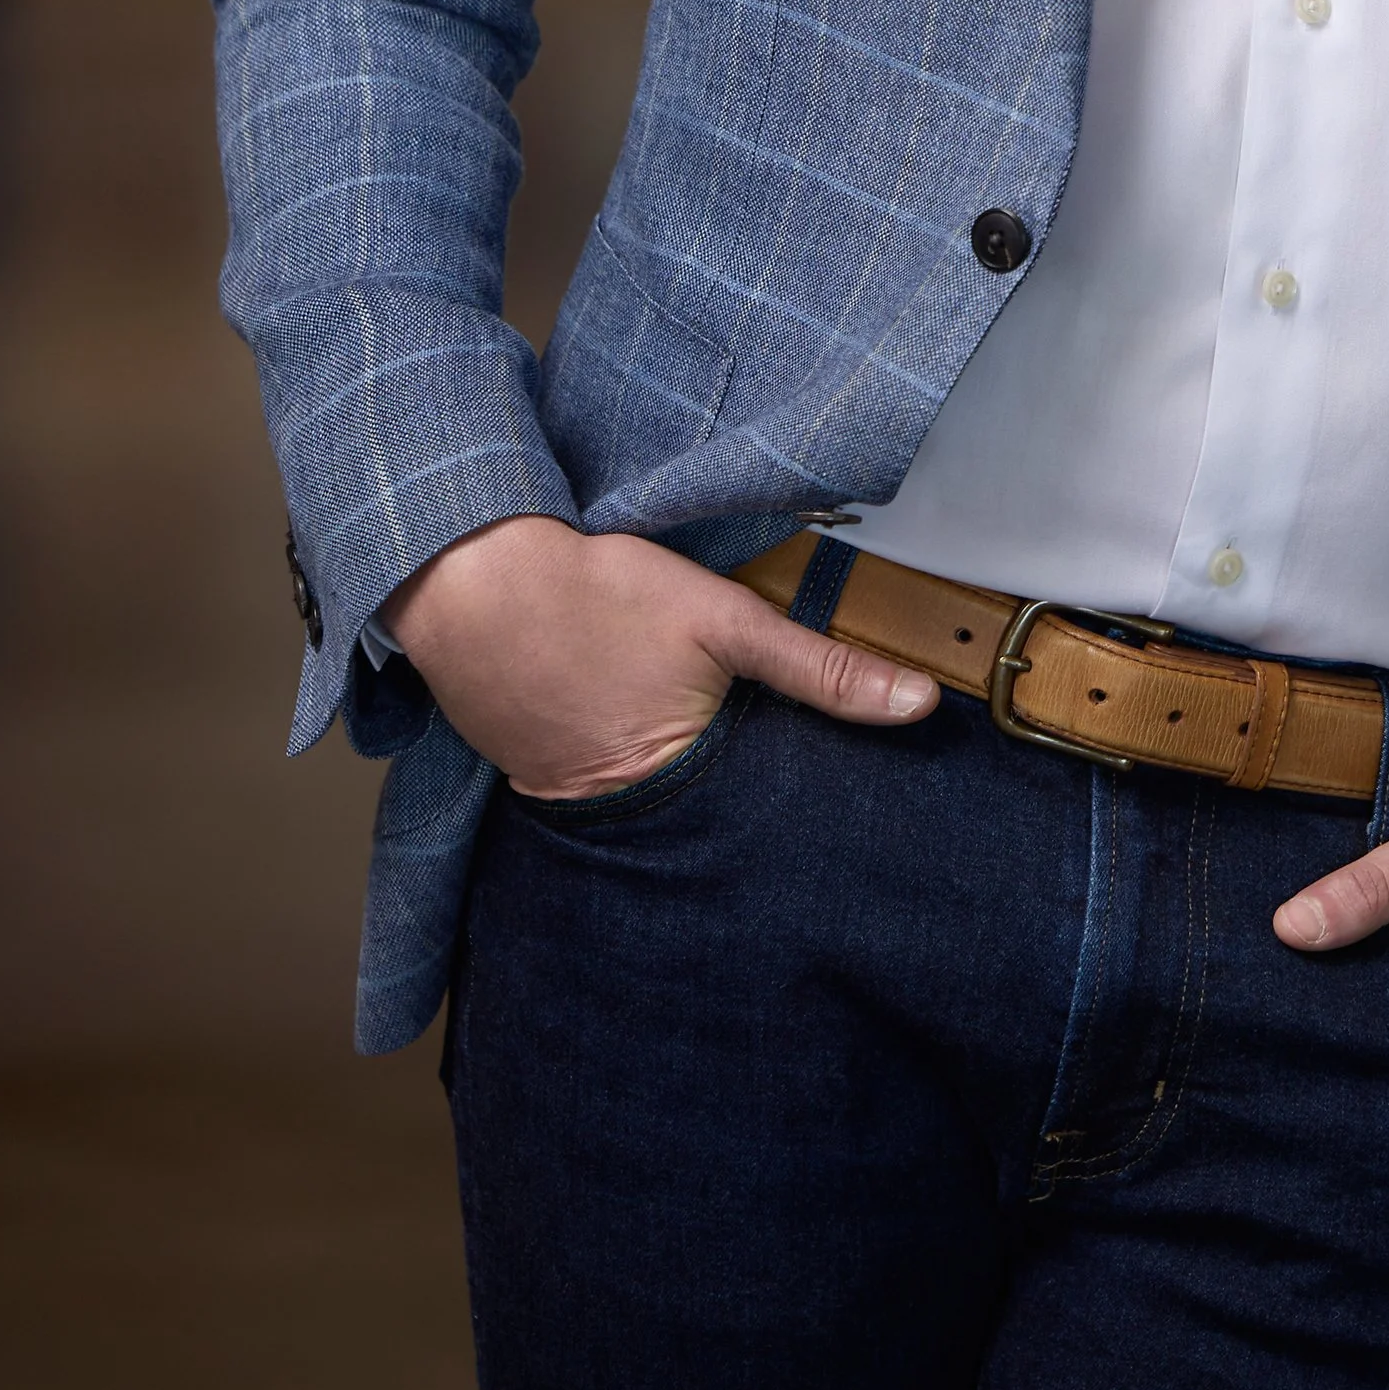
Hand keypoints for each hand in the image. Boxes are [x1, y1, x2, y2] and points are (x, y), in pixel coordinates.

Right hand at [378, 514, 936, 798]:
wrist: (469, 576)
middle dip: (719, 790)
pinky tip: (608, 708)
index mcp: (675, 781)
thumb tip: (920, 706)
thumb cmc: (599, 592)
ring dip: (652, 770)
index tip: (804, 788)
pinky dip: (599, 746)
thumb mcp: (727, 621)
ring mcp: (557, 794)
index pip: (750, 813)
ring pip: (634, 792)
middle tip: (722, 740)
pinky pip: (578, 770)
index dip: (778, 796)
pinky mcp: (521, 764)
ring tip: (662, 721)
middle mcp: (614, 811)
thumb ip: (823, 669)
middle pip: (692, 809)